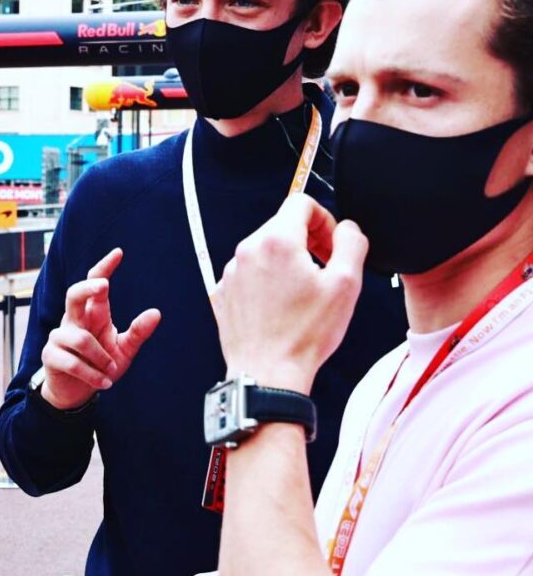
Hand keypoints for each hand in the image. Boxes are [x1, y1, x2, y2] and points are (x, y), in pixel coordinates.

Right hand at [40, 248, 160, 409]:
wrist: (76, 393)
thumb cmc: (100, 367)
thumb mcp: (124, 351)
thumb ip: (138, 333)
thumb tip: (156, 313)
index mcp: (93, 314)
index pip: (95, 284)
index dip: (104, 268)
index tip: (119, 253)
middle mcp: (74, 321)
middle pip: (74, 294)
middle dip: (88, 288)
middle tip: (105, 286)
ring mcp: (59, 336)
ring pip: (80, 338)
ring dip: (100, 358)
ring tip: (110, 371)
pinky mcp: (50, 355)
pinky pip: (72, 362)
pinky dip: (92, 375)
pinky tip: (103, 383)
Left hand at [211, 195, 366, 395]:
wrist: (267, 373)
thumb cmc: (304, 335)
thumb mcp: (346, 284)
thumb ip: (352, 243)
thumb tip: (347, 228)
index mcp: (276, 242)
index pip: (300, 202)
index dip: (324, 219)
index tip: (332, 243)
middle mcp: (247, 250)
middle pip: (281, 225)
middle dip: (307, 240)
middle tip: (324, 268)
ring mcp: (231, 272)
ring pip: (265, 250)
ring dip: (287, 262)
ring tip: (303, 293)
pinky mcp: (223, 292)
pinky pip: (249, 273)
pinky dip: (267, 281)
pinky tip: (281, 306)